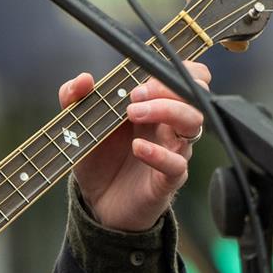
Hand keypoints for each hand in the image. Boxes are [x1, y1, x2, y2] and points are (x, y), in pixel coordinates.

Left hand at [62, 60, 212, 230]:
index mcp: (157, 105)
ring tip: (132, 113)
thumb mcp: (81, 125)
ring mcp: (174, 151)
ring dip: (166, 110)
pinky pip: (178, 164)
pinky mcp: (169, 179)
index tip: (139, 78)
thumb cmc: (100, 158)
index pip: (189, 77)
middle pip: (197, 93)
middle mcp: (170, 125)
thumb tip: (83, 79)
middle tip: (135, 95)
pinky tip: (137, 148)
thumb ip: (74, 99)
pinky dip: (159, 153)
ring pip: (194, 122)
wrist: (98, 203)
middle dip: (169, 86)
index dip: (174, 70)